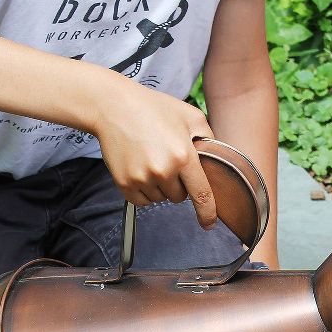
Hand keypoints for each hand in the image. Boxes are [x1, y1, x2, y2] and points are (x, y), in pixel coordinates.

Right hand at [92, 79, 216, 227]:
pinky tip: (140, 169)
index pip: (201, 194)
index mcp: (184, 156)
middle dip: (178, 185)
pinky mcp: (125, 184)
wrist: (114, 107)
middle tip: (167, 160)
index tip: (209, 224)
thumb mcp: (190, 116)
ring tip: (151, 159)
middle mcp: (163, 171)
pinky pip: (142, 201)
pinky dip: (144, 191)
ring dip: (159, 187)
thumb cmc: (154, 108)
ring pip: (160, 199)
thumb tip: (217, 160)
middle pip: (179, 197)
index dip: (207, 213)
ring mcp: (142, 179)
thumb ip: (208, 139)